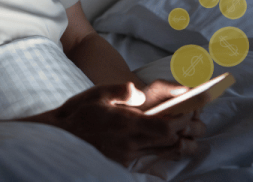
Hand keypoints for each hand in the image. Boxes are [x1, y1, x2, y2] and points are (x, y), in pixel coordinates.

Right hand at [41, 82, 207, 164]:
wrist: (59, 137)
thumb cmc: (78, 113)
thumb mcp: (97, 94)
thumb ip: (121, 91)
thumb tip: (139, 91)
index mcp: (127, 123)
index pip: (166, 127)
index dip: (182, 120)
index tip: (190, 110)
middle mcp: (130, 142)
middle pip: (169, 142)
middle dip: (185, 132)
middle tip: (193, 121)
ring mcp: (126, 155)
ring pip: (161, 152)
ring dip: (177, 144)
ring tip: (186, 135)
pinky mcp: (121, 162)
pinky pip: (147, 158)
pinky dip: (160, 151)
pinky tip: (163, 145)